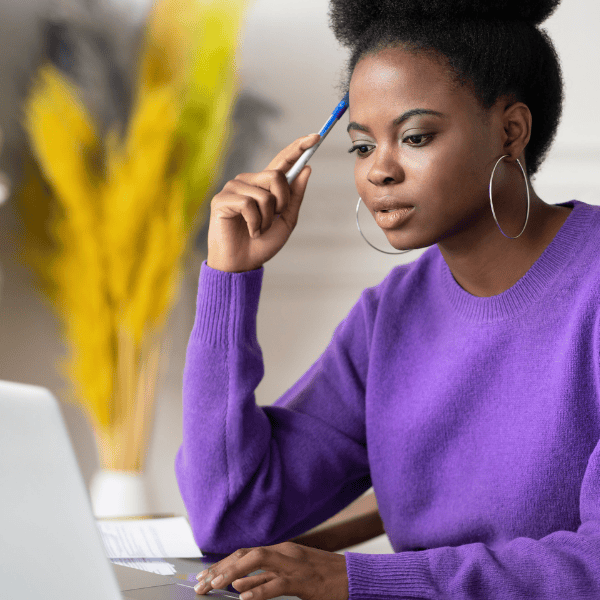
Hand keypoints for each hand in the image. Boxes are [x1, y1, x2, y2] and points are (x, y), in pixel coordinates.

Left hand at [194, 541, 348, 599]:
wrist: (353, 577)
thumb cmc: (323, 577)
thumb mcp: (293, 573)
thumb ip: (267, 576)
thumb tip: (238, 584)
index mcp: (282, 550)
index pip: (245, 552)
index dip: (222, 564)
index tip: (204, 576)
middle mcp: (285, 552)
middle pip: (246, 554)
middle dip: (221, 568)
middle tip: (201, 585)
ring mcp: (294, 565)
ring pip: (258, 561)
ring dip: (232, 574)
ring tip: (214, 586)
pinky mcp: (304, 581)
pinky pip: (277, 584)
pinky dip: (259, 590)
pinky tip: (243, 597)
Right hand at [206, 134, 320, 272]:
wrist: (242, 264)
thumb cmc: (262, 243)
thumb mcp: (287, 220)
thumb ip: (295, 196)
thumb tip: (307, 168)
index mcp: (265, 185)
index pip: (282, 160)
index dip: (298, 147)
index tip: (316, 136)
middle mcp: (249, 181)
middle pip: (276, 175)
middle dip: (282, 201)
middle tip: (274, 219)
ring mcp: (234, 188)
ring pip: (264, 193)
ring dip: (267, 218)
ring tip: (258, 230)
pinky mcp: (222, 200)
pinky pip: (248, 204)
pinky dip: (255, 224)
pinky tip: (250, 231)